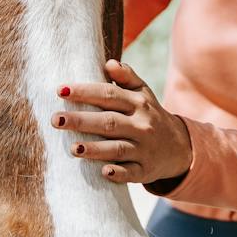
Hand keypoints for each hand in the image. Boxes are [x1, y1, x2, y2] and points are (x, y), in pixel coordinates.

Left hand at [54, 59, 192, 186]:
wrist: (180, 148)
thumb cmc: (150, 116)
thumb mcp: (143, 93)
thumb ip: (127, 77)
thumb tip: (109, 63)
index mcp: (138, 104)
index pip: (109, 94)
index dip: (85, 92)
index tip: (60, 90)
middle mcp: (142, 125)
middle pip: (109, 122)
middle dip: (82, 121)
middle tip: (56, 120)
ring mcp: (144, 149)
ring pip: (118, 149)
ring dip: (96, 149)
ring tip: (73, 148)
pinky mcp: (145, 171)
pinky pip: (131, 173)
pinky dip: (119, 173)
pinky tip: (104, 172)